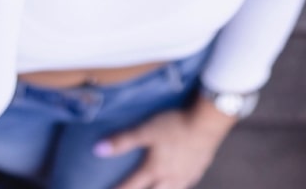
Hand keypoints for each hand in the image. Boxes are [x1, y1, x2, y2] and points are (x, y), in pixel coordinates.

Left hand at [99, 104, 235, 188]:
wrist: (208, 124)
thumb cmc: (175, 125)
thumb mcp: (145, 130)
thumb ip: (122, 141)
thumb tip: (98, 149)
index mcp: (154, 171)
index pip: (132, 187)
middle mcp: (170, 179)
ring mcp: (186, 177)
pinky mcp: (198, 170)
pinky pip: (185, 185)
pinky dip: (176, 187)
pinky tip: (177, 183)